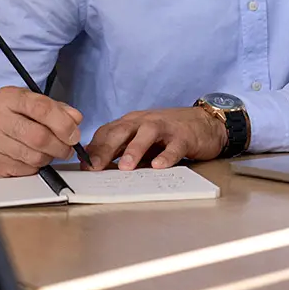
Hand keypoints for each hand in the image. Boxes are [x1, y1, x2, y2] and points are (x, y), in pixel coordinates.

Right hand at [0, 86, 82, 177]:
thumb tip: (75, 119)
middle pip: (39, 136)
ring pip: (34, 156)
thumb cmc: (12, 118)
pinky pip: (25, 170)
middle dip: (60, 145)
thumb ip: (58, 110)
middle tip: (67, 148)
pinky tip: (32, 158)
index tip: (74, 134)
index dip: (63, 123)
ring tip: (49, 152)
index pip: (42, 108)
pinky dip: (35, 167)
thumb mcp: (33, 105)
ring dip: (49, 157)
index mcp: (9, 97)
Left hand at [85, 107, 225, 170]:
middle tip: (95, 167)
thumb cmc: (169, 133)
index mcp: (132, 123)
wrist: (204, 122)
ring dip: (134, 149)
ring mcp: (165, 127)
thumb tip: (98, 167)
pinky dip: (166, 155)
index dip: (94, 148)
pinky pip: (173, 146)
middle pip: (122, 131)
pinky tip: (159, 166)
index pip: (108, 132)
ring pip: (146, 134)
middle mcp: (145, 122)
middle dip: (106, 149)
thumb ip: (123, 151)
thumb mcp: (142, 140)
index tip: (83, 165)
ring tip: (125, 167)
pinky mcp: (184, 136)